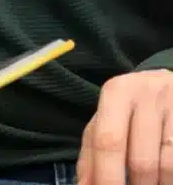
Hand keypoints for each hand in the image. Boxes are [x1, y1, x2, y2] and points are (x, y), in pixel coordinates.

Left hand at [78, 70, 172, 184]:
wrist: (168, 82)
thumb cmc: (131, 107)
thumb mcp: (106, 119)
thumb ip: (92, 151)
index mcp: (117, 92)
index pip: (108, 142)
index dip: (105, 176)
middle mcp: (148, 94)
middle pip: (140, 160)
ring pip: (167, 166)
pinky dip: (171, 178)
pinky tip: (164, 178)